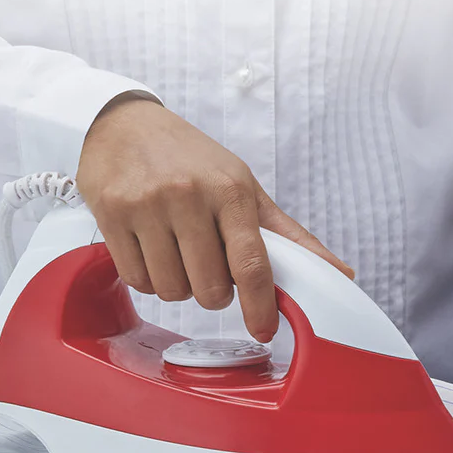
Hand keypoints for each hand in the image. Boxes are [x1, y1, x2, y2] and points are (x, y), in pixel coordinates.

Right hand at [76, 96, 353, 341]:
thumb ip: (288, 235)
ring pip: (172, 290)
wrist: (123, 124)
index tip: (263, 329)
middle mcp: (188, 195)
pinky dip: (148, 278)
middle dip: (213, 292)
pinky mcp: (111, 216)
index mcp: (230, 189)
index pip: (251, 263)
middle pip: (209, 289)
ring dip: (179, 285)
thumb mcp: (243, 187)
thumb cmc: (191, 160)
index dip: (260, 306)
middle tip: (207, 265)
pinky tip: (150, 250)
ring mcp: (146, 206)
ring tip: (176, 252)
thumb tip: (341, 272)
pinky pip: (138, 280)